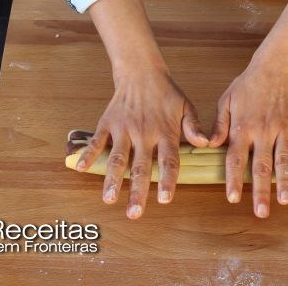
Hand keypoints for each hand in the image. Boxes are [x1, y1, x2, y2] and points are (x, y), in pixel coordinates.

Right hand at [75, 70, 207, 218]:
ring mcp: (124, 128)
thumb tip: (206, 143)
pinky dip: (88, 154)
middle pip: (140, 167)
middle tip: (135, 214)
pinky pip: (97, 140)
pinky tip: (82, 169)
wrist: (141, 72)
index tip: (165, 199)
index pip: (168, 160)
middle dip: (137, 191)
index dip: (167, 180)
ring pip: (117, 158)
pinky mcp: (108, 123)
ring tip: (109, 199)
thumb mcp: (186, 107)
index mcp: (164, 132)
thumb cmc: (167, 95)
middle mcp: (143, 133)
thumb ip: (194, 127)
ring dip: (112, 180)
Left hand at [208, 63, 287, 217]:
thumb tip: (210, 145)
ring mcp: (283, 128)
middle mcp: (263, 131)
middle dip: (261, 191)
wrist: (276, 68)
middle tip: (261, 212)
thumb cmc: (248, 86)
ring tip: (284, 200)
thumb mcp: (226, 101)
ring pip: (284, 159)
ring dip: (285, 181)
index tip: (233, 198)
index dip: (234, 180)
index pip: (236, 159)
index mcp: (243, 127)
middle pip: (261, 166)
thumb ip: (219, 125)